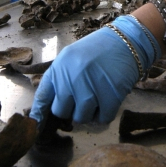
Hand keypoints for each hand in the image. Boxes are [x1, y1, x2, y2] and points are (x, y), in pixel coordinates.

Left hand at [29, 16, 160, 126]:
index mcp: (60, 67)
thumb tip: (50, 107)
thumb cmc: (99, 50)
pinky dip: (105, 114)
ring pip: (81, 118)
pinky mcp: (110, 95)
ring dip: (90, 112)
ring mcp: (91, 86)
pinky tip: (109, 99)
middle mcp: (72, 77)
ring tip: (98, 96)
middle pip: (61, 112)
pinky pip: (102, 119)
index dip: (40, 113)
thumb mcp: (73, 57)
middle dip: (71, 109)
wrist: (127, 40)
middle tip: (83, 98)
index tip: (38, 126)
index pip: (43, 97)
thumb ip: (61, 78)